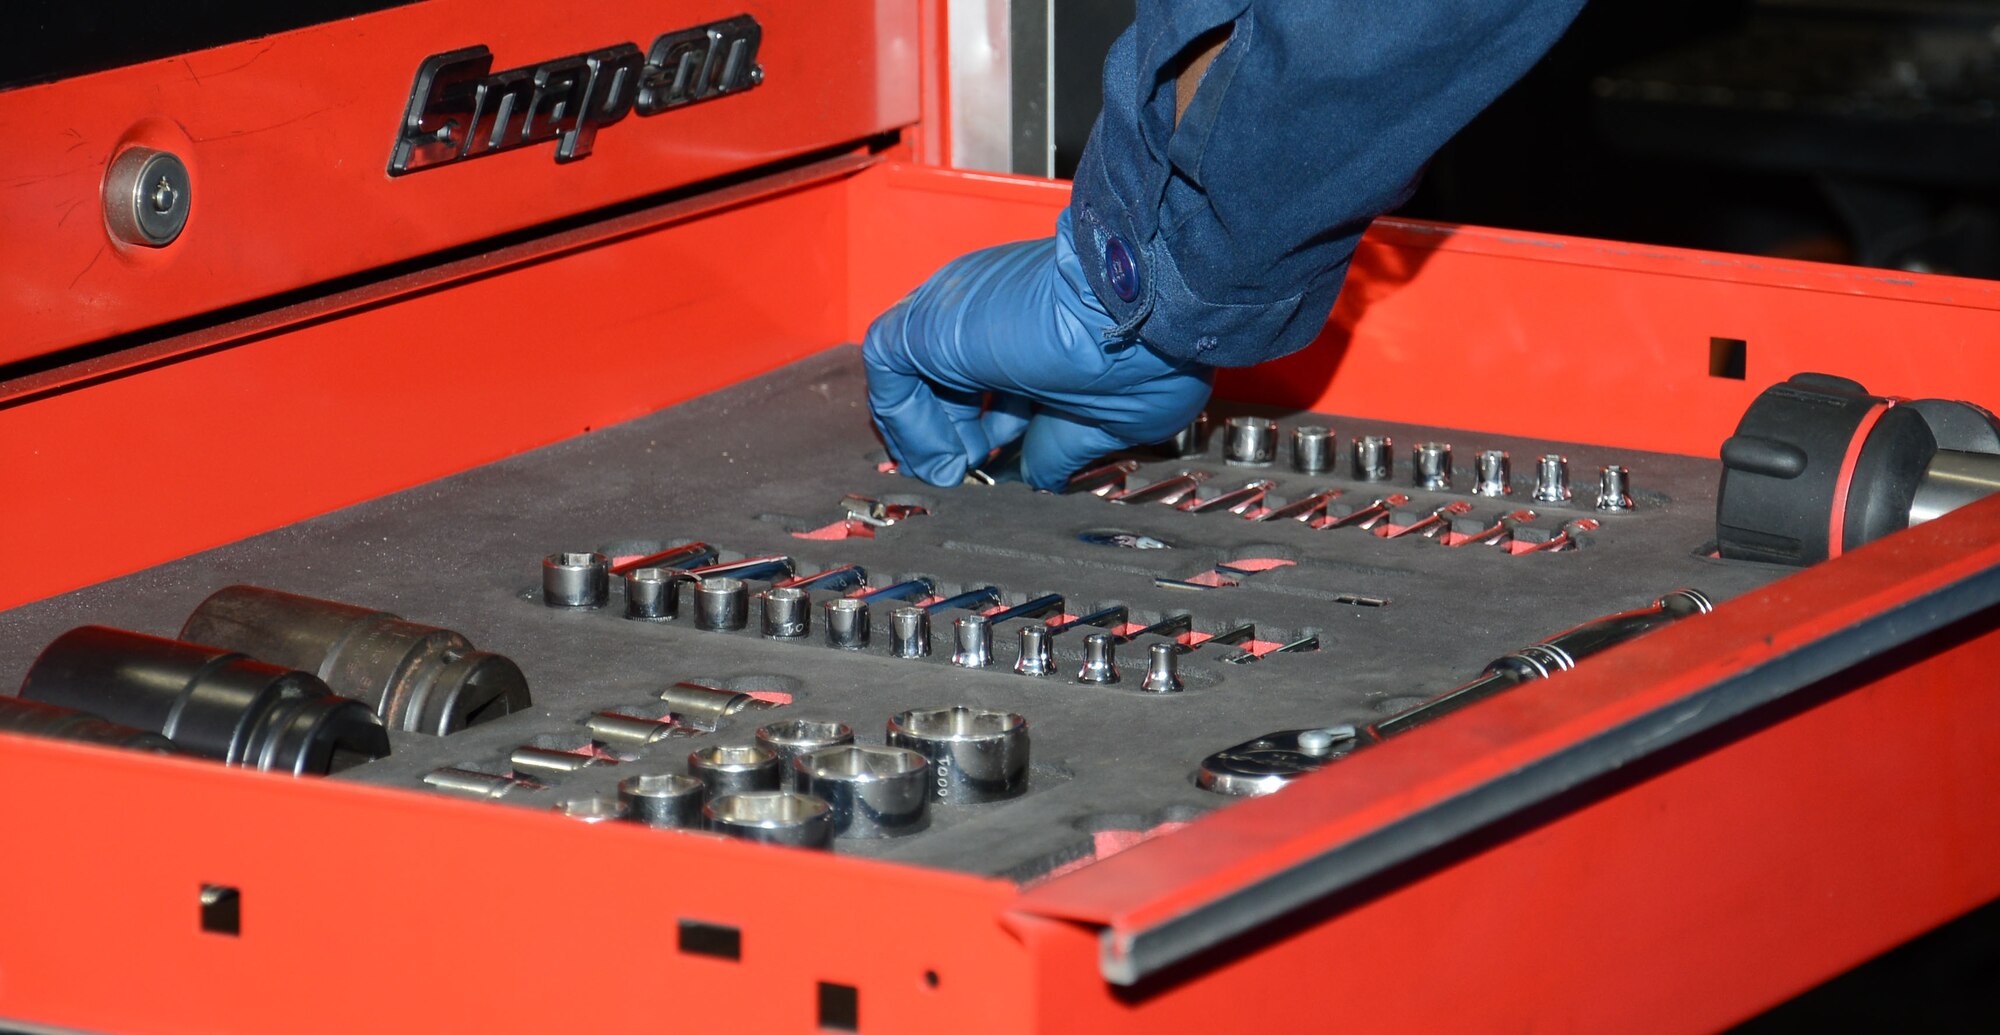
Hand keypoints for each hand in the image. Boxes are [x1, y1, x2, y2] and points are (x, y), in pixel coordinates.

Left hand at [863, 209, 1212, 489]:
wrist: (1147, 314)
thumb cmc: (1150, 351)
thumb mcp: (1107, 420)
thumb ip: (1058, 447)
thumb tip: (1038, 476)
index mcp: (1032, 322)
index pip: (983, 376)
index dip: (986, 428)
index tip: (1002, 465)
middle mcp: (989, 310)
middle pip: (942, 376)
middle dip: (954, 432)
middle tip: (973, 473)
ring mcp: (957, 310)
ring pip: (911, 372)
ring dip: (926, 433)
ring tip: (956, 473)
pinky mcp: (929, 321)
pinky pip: (888, 368)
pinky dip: (907, 420)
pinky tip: (948, 455)